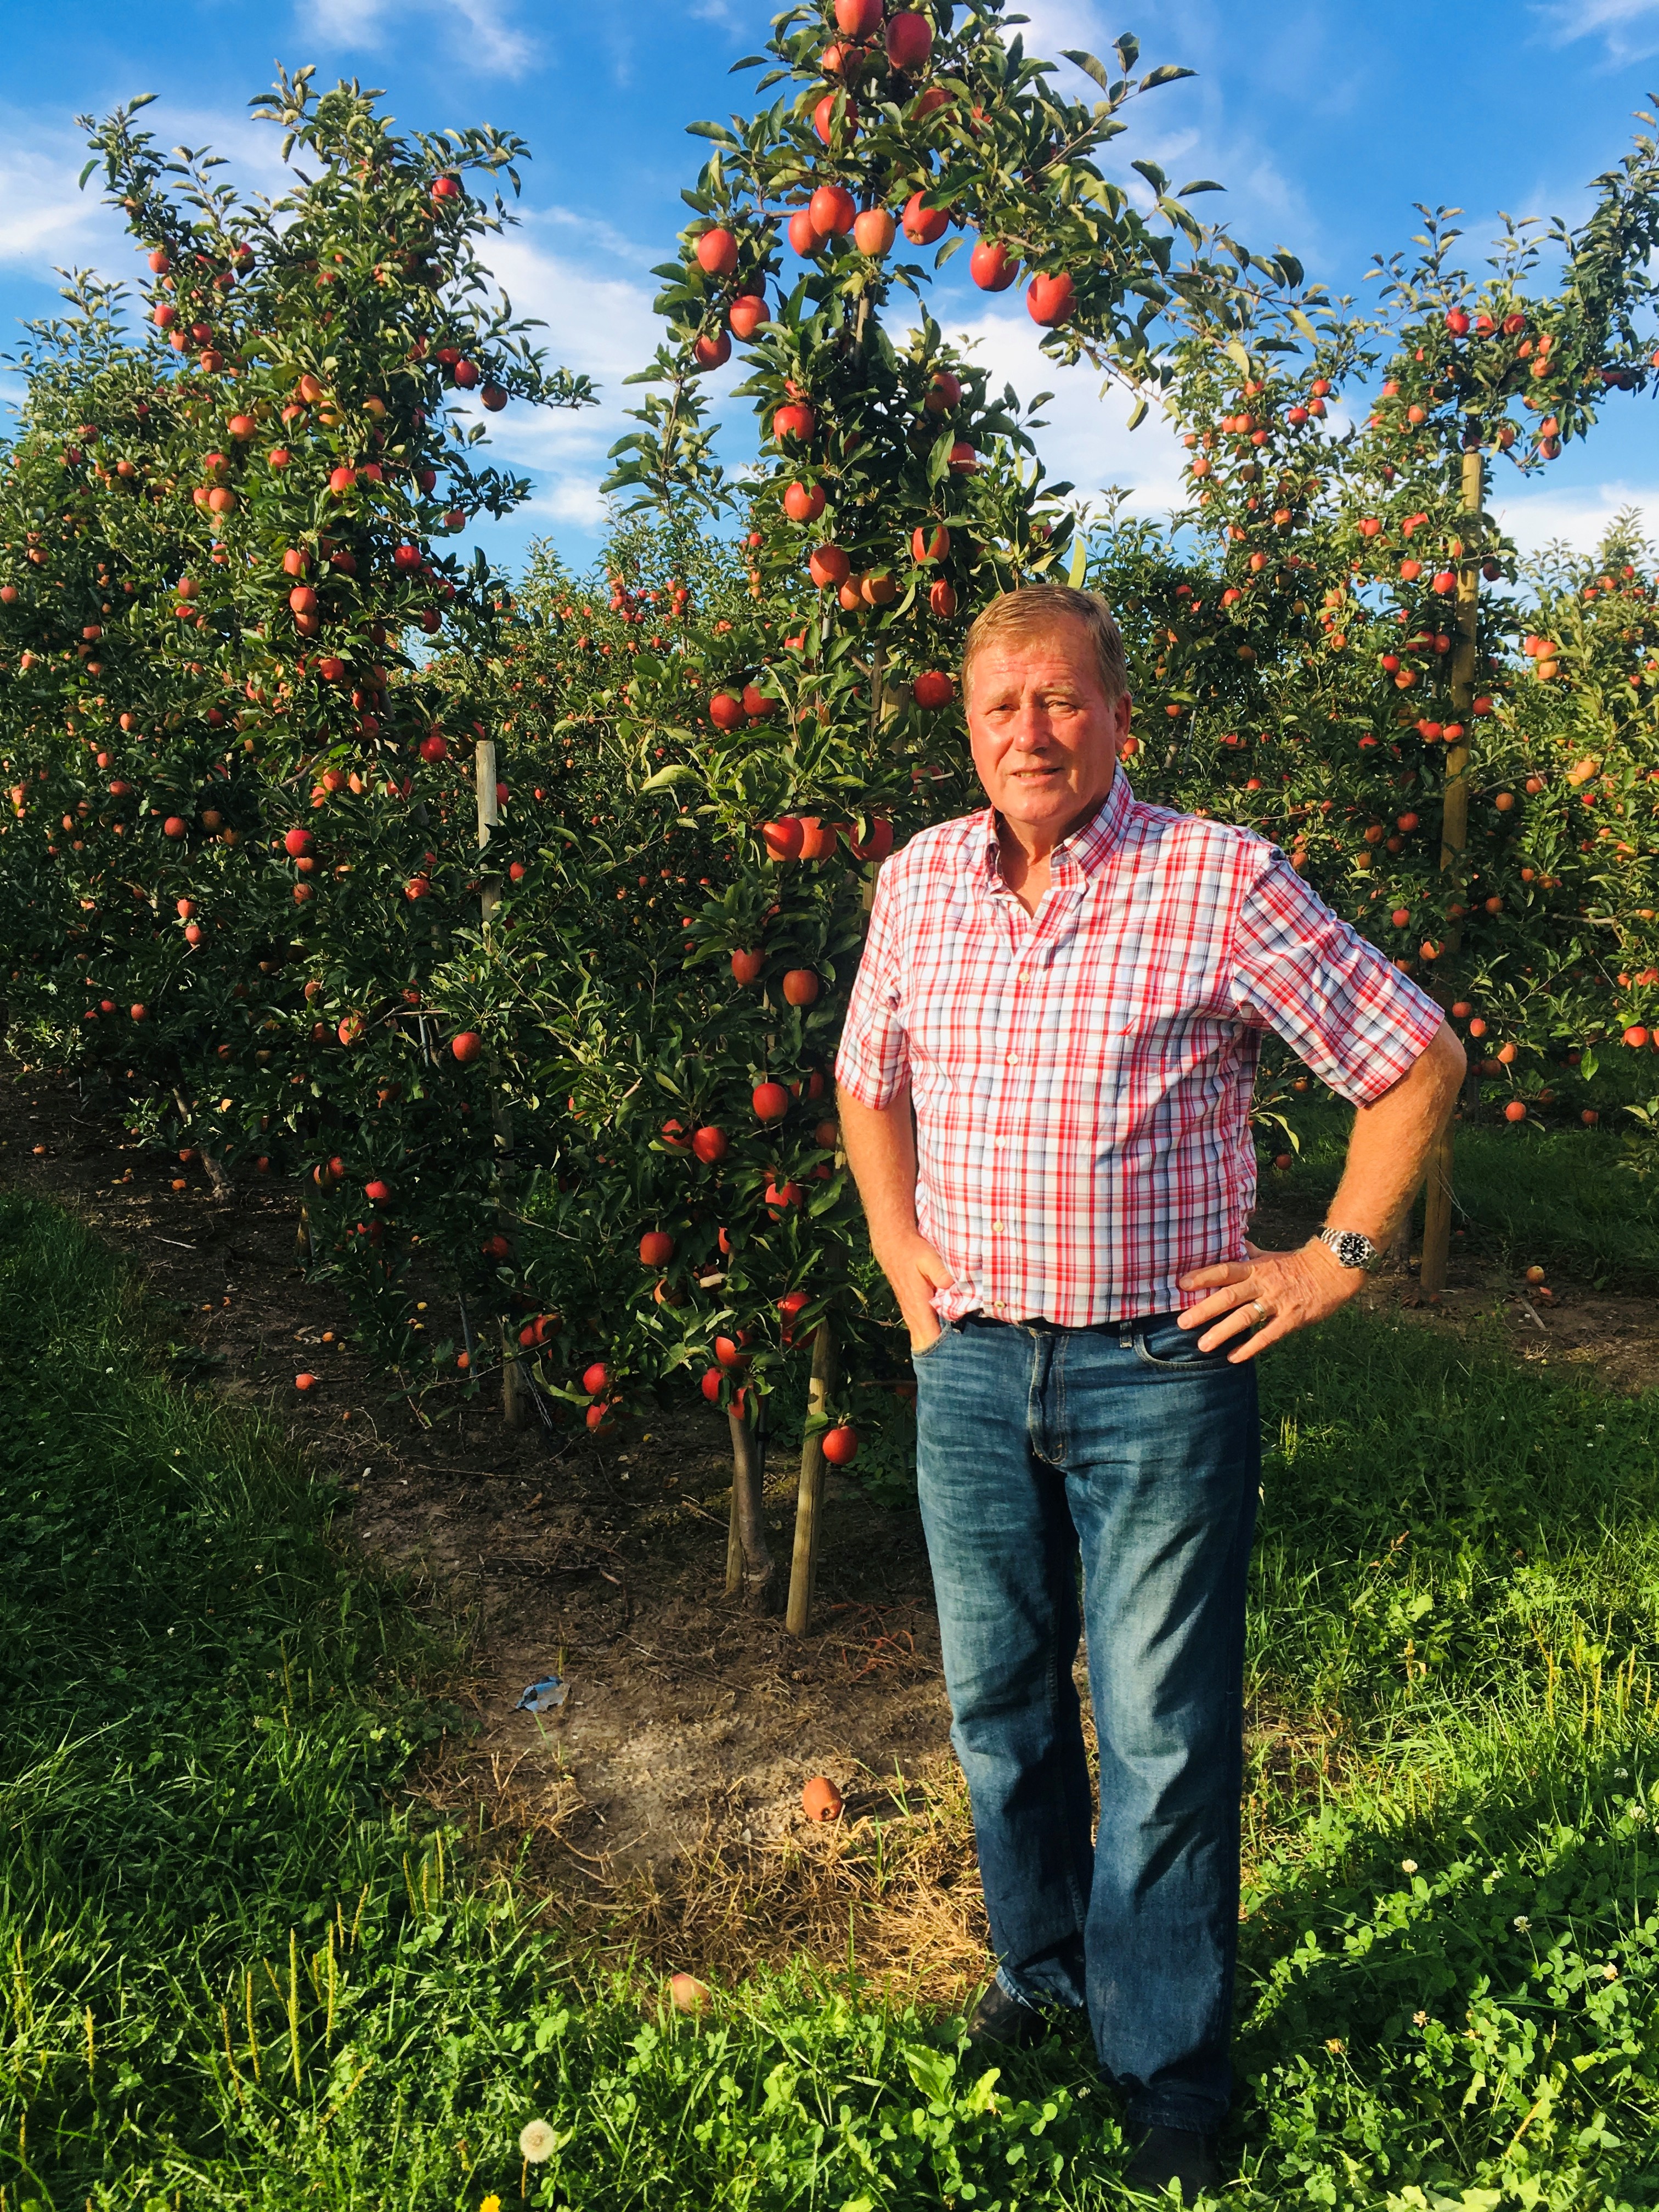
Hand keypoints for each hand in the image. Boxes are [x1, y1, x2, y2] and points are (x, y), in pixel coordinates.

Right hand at [880, 1230, 954, 1351]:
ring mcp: (911, 1315)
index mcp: (918, 1307)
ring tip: (958, 1362)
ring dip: (937, 1350)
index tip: (958, 1363)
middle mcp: (913, 1315)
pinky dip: (932, 1340)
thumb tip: (953, 1288)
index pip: (929, 1339)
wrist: (893, 1245)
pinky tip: (946, 1345)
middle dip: (942, 1358)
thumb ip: (941, 1273)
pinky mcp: (913, 1311)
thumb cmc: (912, 1252)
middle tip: (962, 1369)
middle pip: (926, 1346)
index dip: (943, 1353)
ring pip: (923, 1340)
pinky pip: (923, 1332)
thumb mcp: (929, 1258)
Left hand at [1175, 1236, 1362, 1362]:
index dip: (1203, 1276)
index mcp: (1255, 1268)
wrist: (1333, 1270)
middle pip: (1229, 1296)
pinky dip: (1251, 1347)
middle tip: (1182, 1322)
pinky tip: (1234, 1357)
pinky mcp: (1292, 1319)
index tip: (1181, 1284)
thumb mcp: (1270, 1256)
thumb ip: (1249, 1254)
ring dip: (1223, 1332)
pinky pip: (1268, 1335)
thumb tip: (1232, 1244)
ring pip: (1245, 1317)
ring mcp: (1277, 1302)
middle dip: (1204, 1310)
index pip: (1224, 1270)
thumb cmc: (1297, 1265)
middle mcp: (1263, 1284)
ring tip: (1203, 1346)